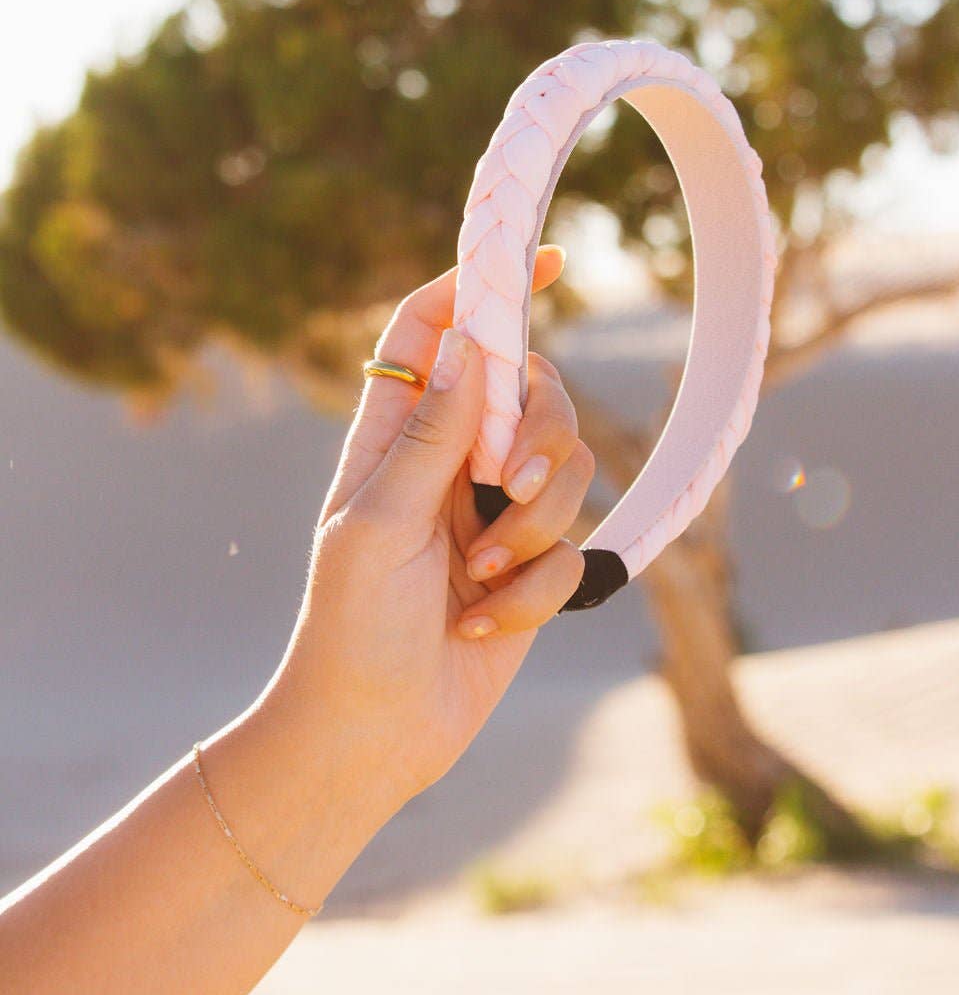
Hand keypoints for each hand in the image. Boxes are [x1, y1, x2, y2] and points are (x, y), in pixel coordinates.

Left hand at [275, 244, 594, 817]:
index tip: (544, 260)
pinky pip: (575, 548)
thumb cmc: (348, 628)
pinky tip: (482, 626)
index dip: (481, 286)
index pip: (436, 331)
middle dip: (536, 432)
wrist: (373, 735)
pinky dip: (535, 589)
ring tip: (479, 579)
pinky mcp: (534, 568)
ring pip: (569, 467)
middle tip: (506, 483)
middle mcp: (450, 461)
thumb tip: (470, 343)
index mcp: (396, 434)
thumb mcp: (378, 523)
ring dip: (533, 526)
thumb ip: (431, 435)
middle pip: (531, 388)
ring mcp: (495, 513)